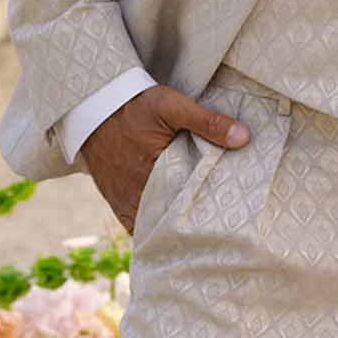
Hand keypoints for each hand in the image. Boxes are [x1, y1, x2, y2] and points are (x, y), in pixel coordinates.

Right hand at [79, 84, 249, 232]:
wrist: (95, 107)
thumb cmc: (135, 106)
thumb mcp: (173, 106)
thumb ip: (208, 122)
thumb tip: (243, 138)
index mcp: (155, 174)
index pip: (189, 206)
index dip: (209, 213)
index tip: (230, 218)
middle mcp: (137, 196)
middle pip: (172, 220)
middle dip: (194, 224)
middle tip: (221, 227)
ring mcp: (125, 202)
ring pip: (155, 226)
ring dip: (174, 227)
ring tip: (201, 230)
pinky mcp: (117, 202)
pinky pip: (137, 226)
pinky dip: (154, 227)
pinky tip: (172, 229)